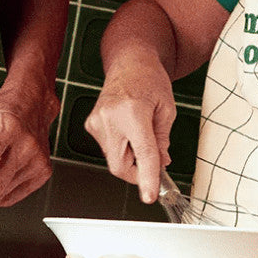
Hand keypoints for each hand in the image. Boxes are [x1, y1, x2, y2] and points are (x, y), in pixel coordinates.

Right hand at [84, 54, 175, 205]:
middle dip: (139, 171)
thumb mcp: (167, 110)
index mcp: (133, 112)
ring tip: (141, 132)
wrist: (129, 62)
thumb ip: (162, 141)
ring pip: (114, 160)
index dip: (147, 179)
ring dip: (131, 157)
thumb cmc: (149, 79)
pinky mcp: (90, 124)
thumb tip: (160, 165)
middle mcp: (109, 118)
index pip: (142, 155)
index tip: (150, 196)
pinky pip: (108, 149)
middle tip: (155, 162)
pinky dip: (122, 147)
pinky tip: (128, 128)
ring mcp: (96, 122)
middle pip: (121, 166)